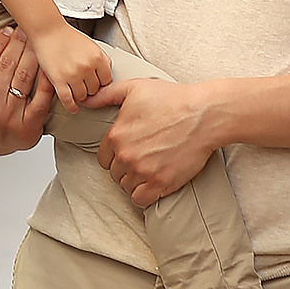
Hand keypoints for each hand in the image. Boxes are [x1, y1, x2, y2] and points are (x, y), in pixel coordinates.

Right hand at [0, 24, 55, 156]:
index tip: (5, 31)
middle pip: (6, 67)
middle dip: (16, 44)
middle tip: (23, 30)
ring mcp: (11, 120)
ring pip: (24, 77)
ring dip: (31, 54)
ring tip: (34, 40)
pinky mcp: (30, 127)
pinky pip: (42, 97)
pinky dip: (46, 78)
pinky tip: (48, 63)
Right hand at [30, 19, 113, 110]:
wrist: (48, 31)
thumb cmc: (67, 36)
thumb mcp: (91, 45)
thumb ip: (101, 59)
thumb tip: (107, 72)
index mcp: (97, 57)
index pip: (107, 80)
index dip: (101, 83)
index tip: (96, 84)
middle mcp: (87, 67)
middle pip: (94, 90)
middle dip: (90, 88)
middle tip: (84, 85)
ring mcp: (73, 75)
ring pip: (82, 96)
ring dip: (79, 95)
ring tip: (75, 90)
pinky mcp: (59, 80)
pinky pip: (68, 100)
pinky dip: (71, 106)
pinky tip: (73, 107)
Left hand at [92, 75, 223, 210]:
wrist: (203, 114)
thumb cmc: (173, 99)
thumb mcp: (134, 88)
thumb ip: (106, 95)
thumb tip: (86, 100)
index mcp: (116, 135)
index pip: (103, 158)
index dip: (116, 156)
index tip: (130, 151)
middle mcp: (126, 155)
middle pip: (115, 174)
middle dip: (126, 169)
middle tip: (144, 159)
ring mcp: (143, 171)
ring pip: (127, 187)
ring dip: (136, 182)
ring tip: (151, 170)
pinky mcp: (160, 183)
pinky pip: (141, 200)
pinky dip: (146, 195)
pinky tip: (154, 184)